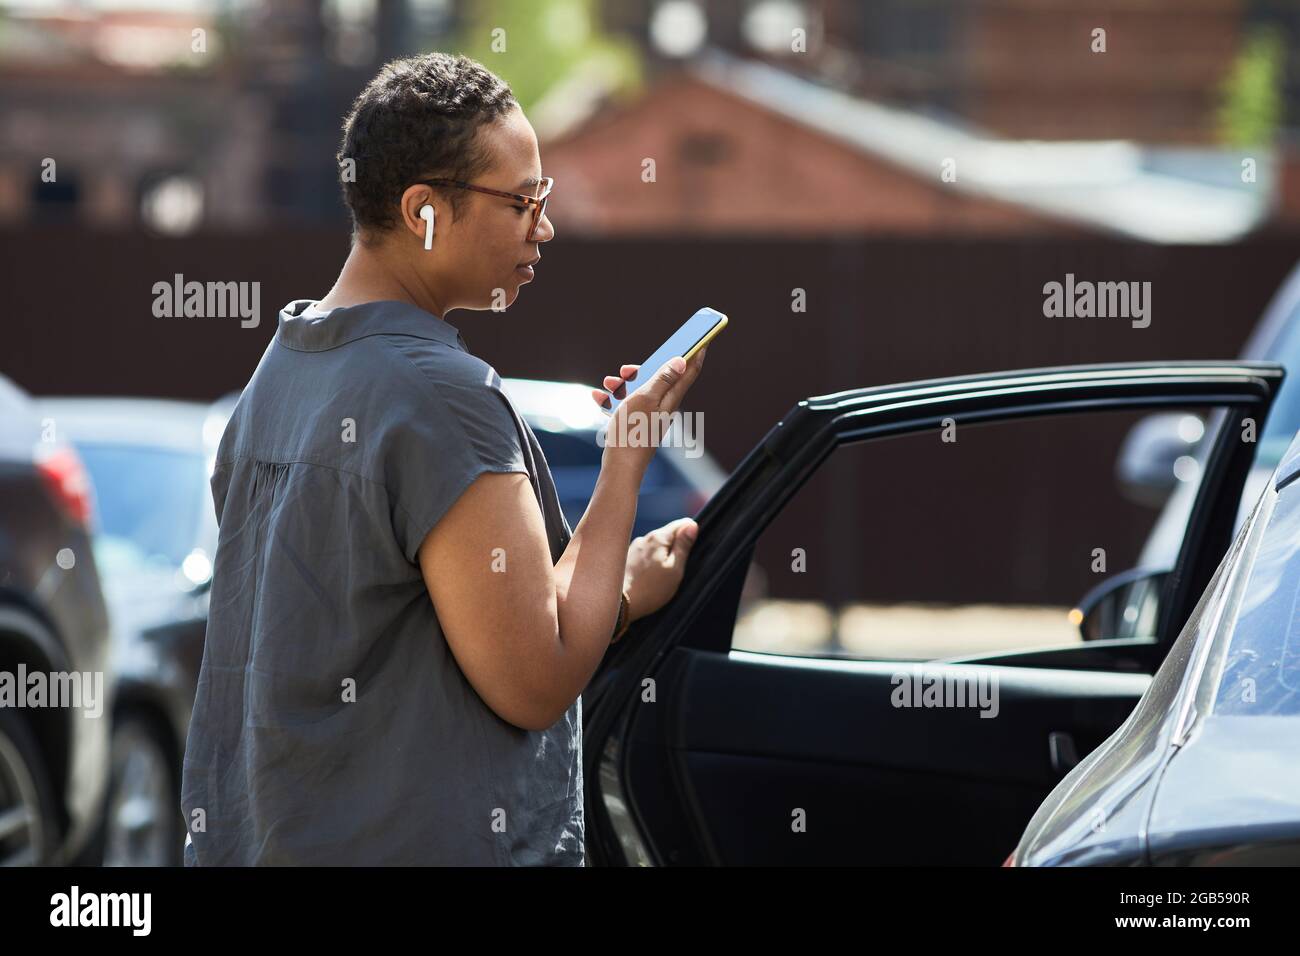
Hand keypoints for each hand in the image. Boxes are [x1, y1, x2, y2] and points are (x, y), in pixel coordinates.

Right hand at [592, 347, 706, 476]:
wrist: (619, 467)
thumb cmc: (632, 432)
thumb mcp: (646, 398)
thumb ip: (663, 378)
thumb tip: (682, 360)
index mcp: (670, 399)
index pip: (689, 371)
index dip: (696, 353)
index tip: (703, 338)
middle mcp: (662, 407)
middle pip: (658, 379)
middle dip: (641, 369)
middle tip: (626, 369)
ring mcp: (649, 416)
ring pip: (639, 391)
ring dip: (623, 384)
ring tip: (608, 384)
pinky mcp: (636, 424)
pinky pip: (626, 405)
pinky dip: (614, 399)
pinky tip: (599, 397)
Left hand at [622, 517, 699, 624]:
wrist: (620, 604)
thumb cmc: (650, 590)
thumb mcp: (674, 569)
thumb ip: (683, 546)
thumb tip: (692, 526)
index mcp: (658, 538)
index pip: (681, 524)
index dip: (690, 535)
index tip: (689, 551)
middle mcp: (644, 538)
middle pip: (667, 535)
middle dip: (675, 547)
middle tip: (676, 569)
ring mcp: (633, 548)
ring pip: (655, 546)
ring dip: (662, 556)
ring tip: (661, 576)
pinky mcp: (626, 558)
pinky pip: (645, 555)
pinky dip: (650, 563)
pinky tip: (648, 578)